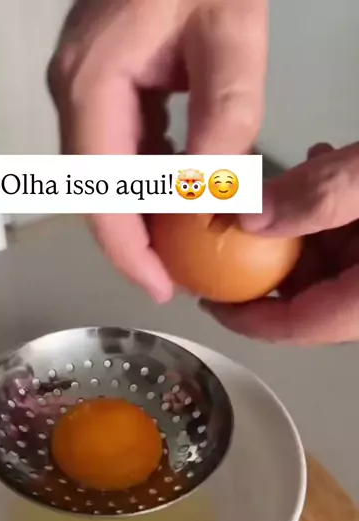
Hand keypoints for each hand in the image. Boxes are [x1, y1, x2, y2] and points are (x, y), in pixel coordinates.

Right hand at [48, 0, 267, 302]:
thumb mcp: (230, 33)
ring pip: (102, 175)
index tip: (161, 286)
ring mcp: (82, 83)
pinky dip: (146, 180)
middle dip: (134, 241)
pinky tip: (180, 191)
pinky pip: (115, 147)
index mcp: (94, 81)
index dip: (128, 250)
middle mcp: (74, 89)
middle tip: (178, 273)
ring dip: (140, 213)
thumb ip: (225, 116)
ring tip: (182, 243)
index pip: (101, 193)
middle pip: (94, 193)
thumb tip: (217, 196)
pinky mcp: (100, 79)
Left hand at [202, 142, 358, 343]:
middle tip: (227, 226)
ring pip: (326, 264)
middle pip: (307, 297)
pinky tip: (319, 164)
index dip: (245, 318)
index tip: (206, 299)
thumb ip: (318, 196)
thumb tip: (246, 215)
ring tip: (276, 184)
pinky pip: (350, 239)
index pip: (296, 326)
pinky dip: (327, 212)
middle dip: (264, 262)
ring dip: (294, 227)